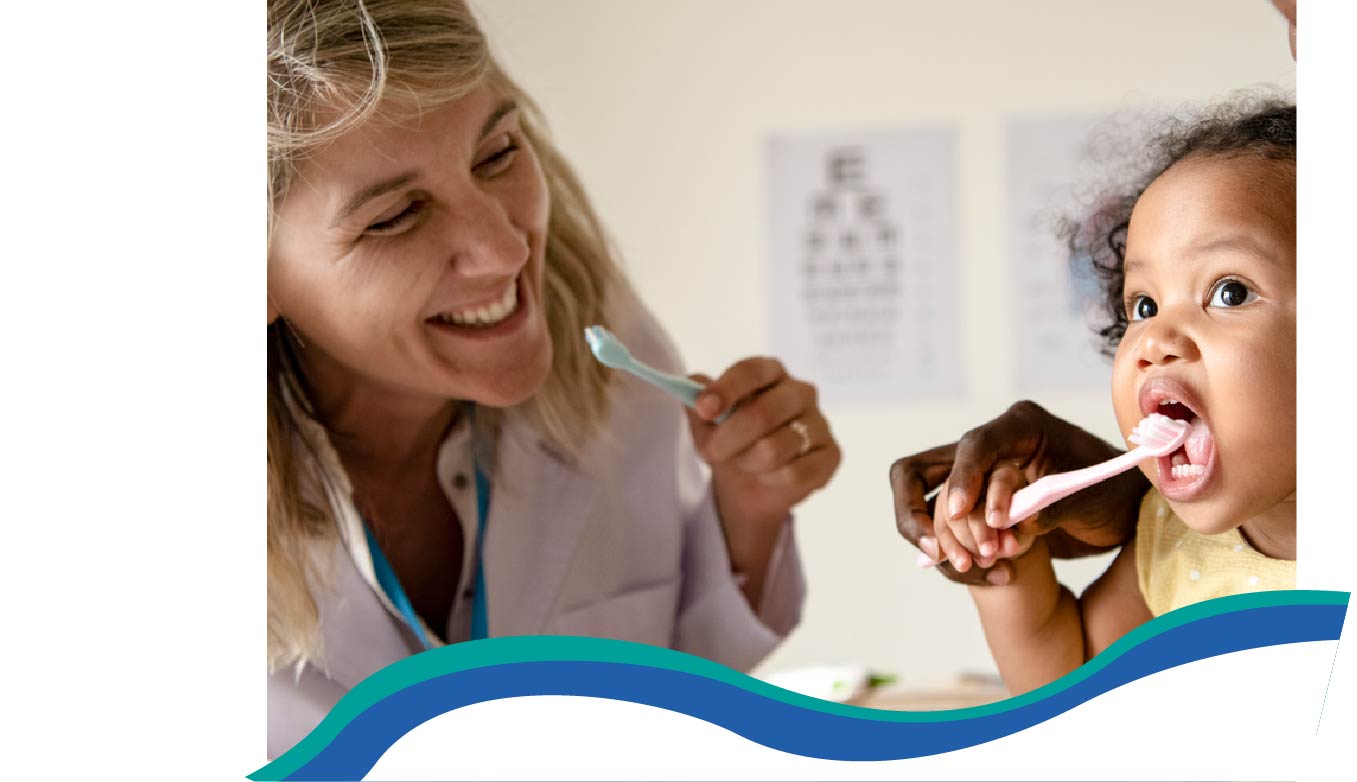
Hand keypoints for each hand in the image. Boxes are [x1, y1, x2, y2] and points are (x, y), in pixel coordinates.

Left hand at [686, 357, 839, 600]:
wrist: (750, 484)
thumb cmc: (730, 442)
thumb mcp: (705, 425)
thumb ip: (696, 403)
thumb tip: (691, 388)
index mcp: (770, 372)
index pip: (751, 370)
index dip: (726, 389)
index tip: (704, 409)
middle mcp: (800, 391)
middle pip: (763, 412)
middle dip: (729, 439)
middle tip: (711, 453)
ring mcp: (820, 422)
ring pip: (776, 448)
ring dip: (748, 462)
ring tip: (744, 463)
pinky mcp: (830, 455)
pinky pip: (795, 473)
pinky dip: (771, 480)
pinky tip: (768, 476)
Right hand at [890, 400, 1147, 585]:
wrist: (1120, 514)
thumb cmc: (1111, 493)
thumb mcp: (1090, 497)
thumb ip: (1052, 506)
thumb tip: (1017, 524)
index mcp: (1020, 427)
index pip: (974, 445)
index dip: (961, 478)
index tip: (957, 513)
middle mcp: (988, 449)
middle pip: (918, 472)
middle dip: (918, 513)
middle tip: (937, 551)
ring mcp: (975, 479)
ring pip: (925, 506)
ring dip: (944, 541)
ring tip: (979, 566)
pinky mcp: (972, 507)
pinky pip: (945, 532)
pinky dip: (959, 555)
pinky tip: (996, 574)